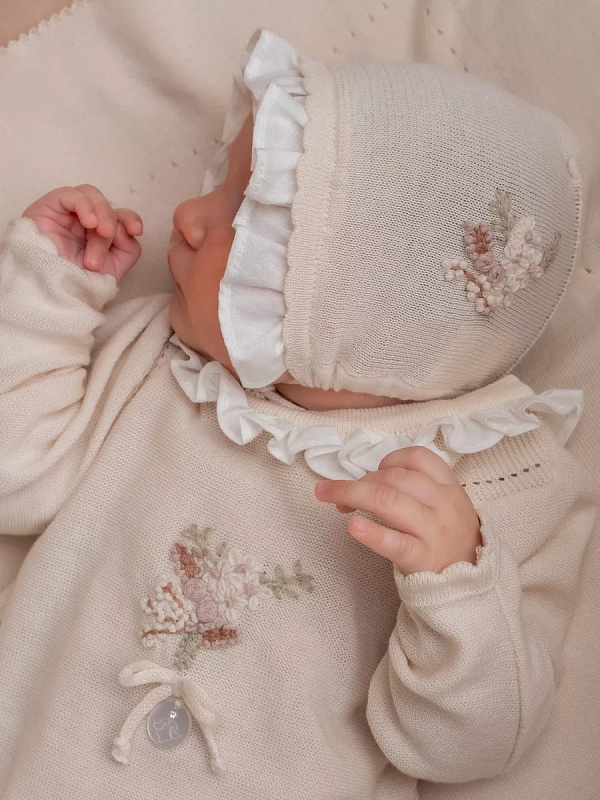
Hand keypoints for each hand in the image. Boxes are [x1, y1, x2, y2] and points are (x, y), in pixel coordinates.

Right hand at [23, 184, 142, 282]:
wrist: (49, 292)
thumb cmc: (77, 283)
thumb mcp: (113, 269)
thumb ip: (128, 247)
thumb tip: (125, 228)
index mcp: (98, 236)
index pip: (119, 216)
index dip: (130, 218)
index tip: (136, 230)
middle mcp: (83, 223)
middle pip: (106, 207)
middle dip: (112, 225)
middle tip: (107, 238)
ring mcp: (66, 215)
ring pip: (92, 196)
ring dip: (102, 214)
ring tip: (100, 233)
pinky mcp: (48, 208)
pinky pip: (70, 194)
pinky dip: (85, 205)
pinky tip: (89, 222)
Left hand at [314, 446, 481, 574]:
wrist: (469, 585)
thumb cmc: (447, 540)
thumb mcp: (444, 506)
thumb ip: (415, 489)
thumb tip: (365, 481)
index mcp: (449, 488)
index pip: (418, 457)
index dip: (388, 460)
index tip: (372, 473)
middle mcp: (443, 505)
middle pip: (395, 478)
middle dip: (361, 481)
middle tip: (339, 493)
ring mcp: (434, 532)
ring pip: (389, 501)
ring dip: (352, 494)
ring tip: (330, 499)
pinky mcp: (423, 559)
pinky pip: (396, 543)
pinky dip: (372, 533)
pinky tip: (353, 527)